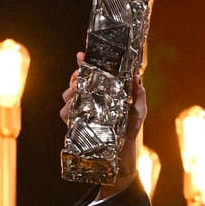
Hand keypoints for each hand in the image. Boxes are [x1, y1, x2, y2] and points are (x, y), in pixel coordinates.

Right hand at [60, 52, 147, 196]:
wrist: (124, 150)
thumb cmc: (131, 128)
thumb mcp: (139, 109)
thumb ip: (138, 93)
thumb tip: (137, 76)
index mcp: (103, 92)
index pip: (91, 74)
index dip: (84, 63)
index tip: (81, 55)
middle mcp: (90, 99)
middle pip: (76, 82)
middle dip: (76, 76)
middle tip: (80, 75)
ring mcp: (81, 110)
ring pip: (68, 95)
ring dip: (71, 90)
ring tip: (77, 90)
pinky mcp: (75, 124)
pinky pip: (65, 113)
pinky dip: (67, 108)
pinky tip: (73, 106)